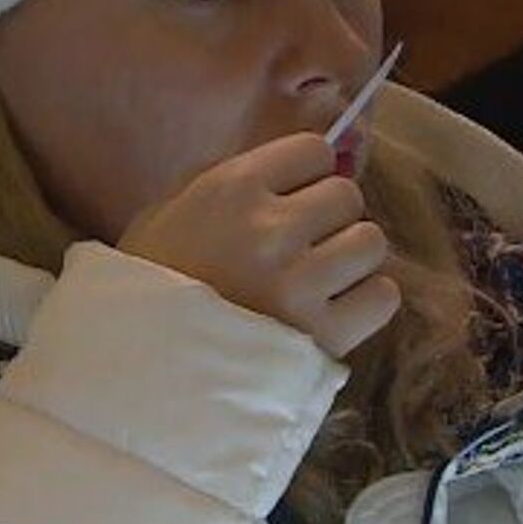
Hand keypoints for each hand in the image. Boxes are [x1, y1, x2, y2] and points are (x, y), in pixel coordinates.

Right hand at [119, 133, 399, 357]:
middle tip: (305, 249)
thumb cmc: (148, 289)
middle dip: (330, 220)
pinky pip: (383, 296)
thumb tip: (284, 168)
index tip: (292, 201)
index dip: (306, 175)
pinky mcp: (324, 334)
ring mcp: (301, 282)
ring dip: (352, 260)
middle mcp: (273, 227)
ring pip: (371, 243)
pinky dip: (367, 302)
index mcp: (232, 188)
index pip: (313, 150)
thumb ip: (220, 182)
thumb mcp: (164, 215)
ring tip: (323, 282)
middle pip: (347, 196)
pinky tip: (337, 311)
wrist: (140, 373)